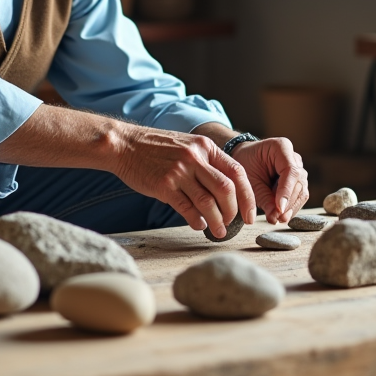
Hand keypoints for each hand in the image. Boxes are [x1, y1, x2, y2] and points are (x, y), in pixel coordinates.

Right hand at [112, 126, 255, 237]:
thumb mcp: (188, 145)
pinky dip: (197, 221)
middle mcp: (195, 158)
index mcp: (205, 147)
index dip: (248, 197)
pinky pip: (187, 209)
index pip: (237, 173)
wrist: (124, 144)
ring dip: (218, 221)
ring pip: (209, 202)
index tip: (250, 214)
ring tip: (219, 231)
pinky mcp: (164, 186)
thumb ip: (207, 163)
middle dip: (234, 211)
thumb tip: (227, 192)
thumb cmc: (157, 148)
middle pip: (227, 189)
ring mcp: (179, 172)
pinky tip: (199, 225)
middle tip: (233, 223)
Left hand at [232, 137, 307, 224]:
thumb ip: (263, 198)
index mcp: (281, 147)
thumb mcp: (249, 180)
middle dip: (289, 203)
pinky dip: (291, 208)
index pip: (290, 171)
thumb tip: (275, 218)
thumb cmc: (245, 165)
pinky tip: (281, 216)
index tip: (280, 208)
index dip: (287, 191)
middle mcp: (294, 157)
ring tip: (279, 219)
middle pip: (299, 182)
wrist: (245, 159)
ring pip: (302, 191)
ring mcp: (299, 169)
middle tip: (279, 218)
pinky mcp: (298, 181)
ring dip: (292, 208)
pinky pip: (299, 197)